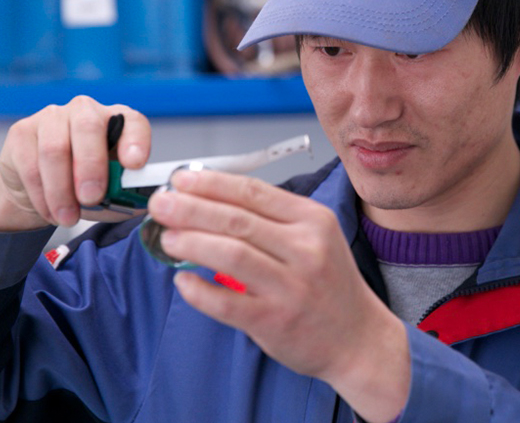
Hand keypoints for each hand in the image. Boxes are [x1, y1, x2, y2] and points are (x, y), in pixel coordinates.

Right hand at [0, 96, 150, 231]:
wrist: (39, 189)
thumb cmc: (84, 187)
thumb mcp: (109, 193)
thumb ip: (124, 196)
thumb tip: (143, 204)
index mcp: (117, 121)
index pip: (133, 122)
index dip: (136, 141)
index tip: (134, 164)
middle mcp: (86, 111)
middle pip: (88, 127)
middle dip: (91, 166)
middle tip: (91, 198)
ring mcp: (52, 117)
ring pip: (55, 150)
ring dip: (61, 190)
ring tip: (68, 217)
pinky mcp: (22, 131)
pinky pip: (31, 165)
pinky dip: (42, 195)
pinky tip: (50, 212)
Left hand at [150, 169, 410, 422]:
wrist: (358, 338)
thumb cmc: (329, 285)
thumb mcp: (316, 237)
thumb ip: (272, 220)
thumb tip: (210, 201)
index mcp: (313, 220)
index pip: (253, 192)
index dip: (211, 183)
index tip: (181, 180)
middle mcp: (306, 249)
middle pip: (236, 220)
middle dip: (190, 208)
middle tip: (161, 205)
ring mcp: (291, 286)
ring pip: (230, 255)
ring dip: (191, 242)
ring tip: (167, 238)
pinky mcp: (276, 321)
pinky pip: (227, 302)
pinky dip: (199, 290)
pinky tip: (182, 281)